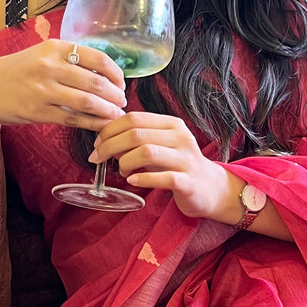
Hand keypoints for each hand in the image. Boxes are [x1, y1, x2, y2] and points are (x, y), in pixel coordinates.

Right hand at [0, 41, 126, 127]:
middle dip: (115, 95)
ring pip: (88, 102)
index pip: (98, 57)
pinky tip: (101, 126)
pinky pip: (73, 119)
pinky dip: (92, 123)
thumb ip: (69, 61)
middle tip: (122, 101)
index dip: (115, 73)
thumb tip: (104, 74)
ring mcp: (43, 90)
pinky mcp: (37, 111)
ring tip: (115, 114)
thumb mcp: (42, 54)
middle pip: (96, 81)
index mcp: (55, 47)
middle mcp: (50, 66)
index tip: (121, 82)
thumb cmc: (16, 71)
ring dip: (107, 111)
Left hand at [91, 111, 236, 220]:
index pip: (134, 118)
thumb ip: (136, 140)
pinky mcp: (188, 181)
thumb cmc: (177, 165)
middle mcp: (180, 138)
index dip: (110, 129)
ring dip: (125, 162)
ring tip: (122, 171)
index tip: (97, 144)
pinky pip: (162, 178)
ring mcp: (186, 159)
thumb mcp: (158, 146)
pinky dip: (142, 178)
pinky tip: (133, 180)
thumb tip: (104, 140)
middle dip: (110, 146)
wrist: (208, 188)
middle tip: (99, 159)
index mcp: (171, 124)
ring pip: (147, 152)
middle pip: (136, 134)